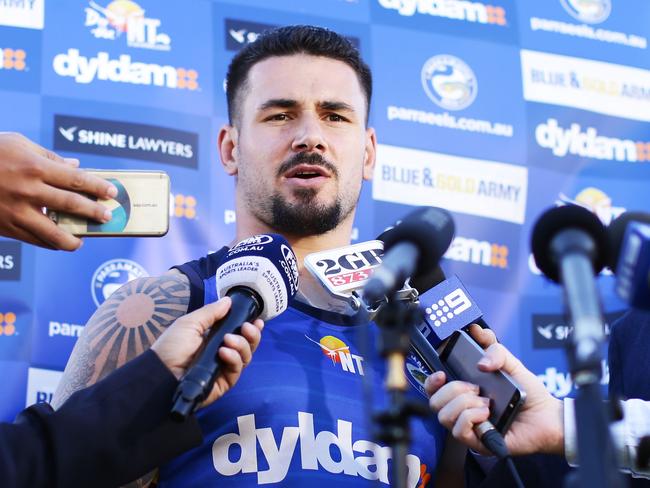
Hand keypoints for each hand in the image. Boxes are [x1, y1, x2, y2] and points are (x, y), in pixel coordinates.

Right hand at [0, 132, 116, 249]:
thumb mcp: (18, 144)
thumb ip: (50, 157)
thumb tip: (76, 167)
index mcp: (34, 166)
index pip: (75, 179)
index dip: (97, 187)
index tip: (112, 192)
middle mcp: (27, 190)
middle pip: (70, 205)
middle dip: (93, 212)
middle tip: (108, 217)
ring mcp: (16, 211)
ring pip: (52, 232)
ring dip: (72, 239)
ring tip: (83, 240)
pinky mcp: (5, 226)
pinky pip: (33, 239)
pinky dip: (49, 242)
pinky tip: (60, 242)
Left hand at [150, 297, 263, 407]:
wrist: (160, 372)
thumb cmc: (171, 347)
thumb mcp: (190, 323)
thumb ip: (211, 312)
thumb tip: (228, 301)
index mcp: (215, 340)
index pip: (239, 334)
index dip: (250, 328)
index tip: (256, 320)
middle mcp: (222, 354)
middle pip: (247, 345)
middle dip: (252, 335)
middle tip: (247, 327)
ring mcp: (223, 369)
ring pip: (245, 357)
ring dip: (242, 345)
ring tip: (229, 341)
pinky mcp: (223, 383)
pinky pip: (237, 370)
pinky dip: (234, 359)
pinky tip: (224, 352)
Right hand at [425, 324, 564, 455]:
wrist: (548, 416)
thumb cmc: (529, 394)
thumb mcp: (511, 364)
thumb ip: (494, 348)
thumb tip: (477, 341)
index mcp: (465, 391)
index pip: (434, 388)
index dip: (431, 380)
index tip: (442, 373)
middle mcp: (462, 409)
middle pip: (434, 402)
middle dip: (453, 390)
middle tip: (475, 388)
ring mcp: (469, 426)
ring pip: (444, 416)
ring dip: (465, 404)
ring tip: (486, 402)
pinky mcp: (477, 442)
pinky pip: (459, 431)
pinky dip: (472, 417)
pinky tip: (488, 414)